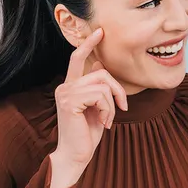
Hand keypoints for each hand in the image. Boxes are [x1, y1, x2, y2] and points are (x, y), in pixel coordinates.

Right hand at [47, 28, 127, 187]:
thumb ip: (97, 87)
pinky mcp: (69, 102)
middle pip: (100, 72)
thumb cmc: (87, 134)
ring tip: (107, 120)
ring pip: (103, 85)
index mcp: (70, 86)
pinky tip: (103, 123)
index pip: (77, 58)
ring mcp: (65, 93)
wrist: (76, 156)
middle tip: (122, 107)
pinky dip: (108, 110)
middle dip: (117, 88)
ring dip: (112, 104)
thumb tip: (100, 63)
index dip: (89, 44)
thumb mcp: (96, 107)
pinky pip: (100, 96)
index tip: (100, 31)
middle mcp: (65, 87)